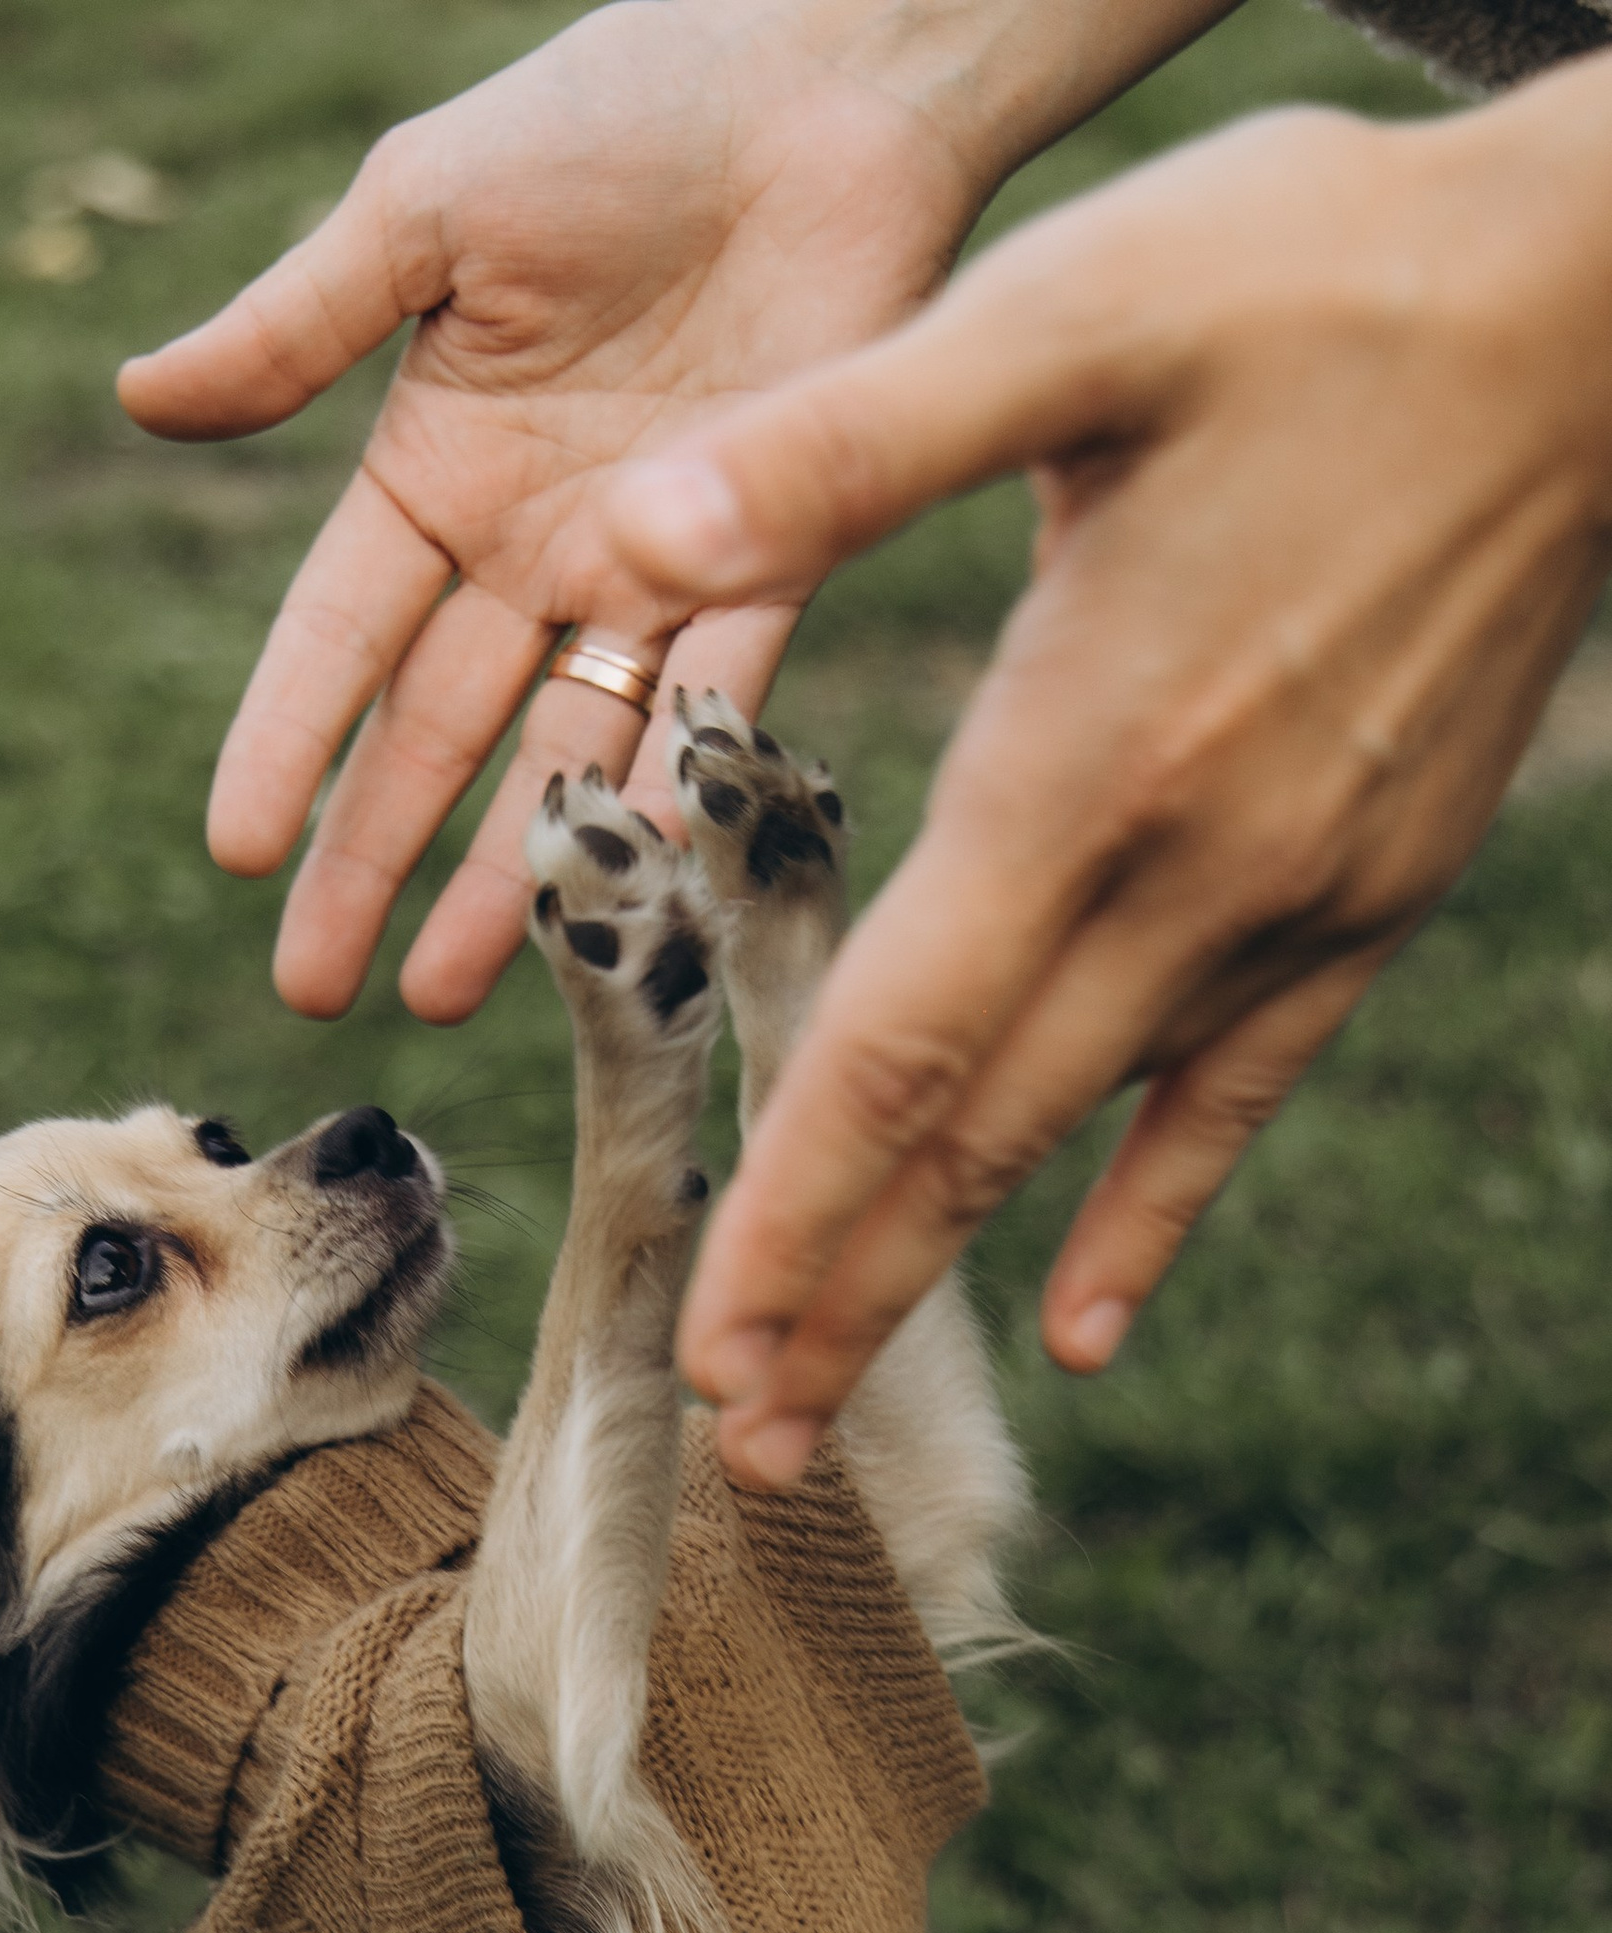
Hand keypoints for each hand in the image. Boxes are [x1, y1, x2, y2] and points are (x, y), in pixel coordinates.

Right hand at [119, 0, 1183, 1023]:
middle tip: (312, 989)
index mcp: (438, 468)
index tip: (234, 851)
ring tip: (441, 996)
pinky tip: (624, 886)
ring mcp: (653, 567)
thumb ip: (298, 323)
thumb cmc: (615, 109)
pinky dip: (671, 794)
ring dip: (503, 879)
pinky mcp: (772, 558)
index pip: (338, 638)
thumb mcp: (424, 213)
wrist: (821, 71)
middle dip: (371, 865)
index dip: (287, 743)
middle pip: (434, 738)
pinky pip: (711, 704)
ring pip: (561, 755)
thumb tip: (138, 398)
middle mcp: (534, 546)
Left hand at [605, 71, 1611, 1481]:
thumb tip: (624, 539)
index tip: (714, 1346)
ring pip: (1080, 1134)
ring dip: (952, 1271)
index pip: (904, 1042)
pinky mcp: (1367, 893)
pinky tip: (1092, 1328)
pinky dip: (1153, 1214)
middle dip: (847, 1296)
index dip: (800, 1207)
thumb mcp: (1066, 311)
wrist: (1587, 302)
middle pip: (978, 1132)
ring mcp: (1292, 899)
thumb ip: (842, 443)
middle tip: (744, 1449)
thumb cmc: (1313, 277)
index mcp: (1085, 760)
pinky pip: (1237, 1094)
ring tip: (835, 1401)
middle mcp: (1190, 872)